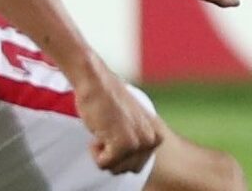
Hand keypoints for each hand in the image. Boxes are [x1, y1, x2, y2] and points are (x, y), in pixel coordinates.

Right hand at [70, 60, 164, 174]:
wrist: (96, 81)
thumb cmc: (107, 100)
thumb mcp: (131, 123)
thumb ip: (136, 140)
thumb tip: (134, 161)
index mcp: (157, 136)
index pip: (135, 166)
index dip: (118, 152)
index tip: (115, 130)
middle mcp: (153, 140)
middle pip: (125, 169)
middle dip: (111, 154)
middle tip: (109, 128)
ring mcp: (140, 143)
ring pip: (114, 168)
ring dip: (103, 152)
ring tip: (106, 127)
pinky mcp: (124, 145)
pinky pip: (103, 164)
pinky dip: (95, 150)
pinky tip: (100, 129)